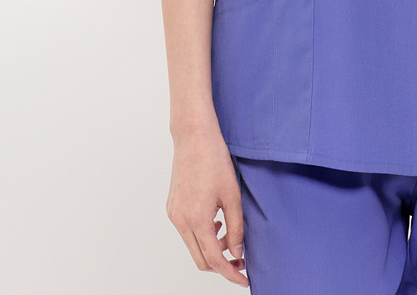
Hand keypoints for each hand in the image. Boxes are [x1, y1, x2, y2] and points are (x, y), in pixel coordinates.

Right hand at [165, 124, 247, 286]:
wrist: (193, 136)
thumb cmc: (214, 159)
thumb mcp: (232, 194)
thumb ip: (236, 227)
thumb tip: (237, 252)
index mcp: (197, 219)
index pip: (214, 260)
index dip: (230, 274)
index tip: (244, 279)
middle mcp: (181, 221)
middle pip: (200, 259)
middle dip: (221, 265)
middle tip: (241, 261)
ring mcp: (174, 214)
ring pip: (192, 247)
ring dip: (211, 249)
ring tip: (229, 237)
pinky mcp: (172, 207)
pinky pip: (187, 233)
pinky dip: (202, 236)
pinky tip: (216, 223)